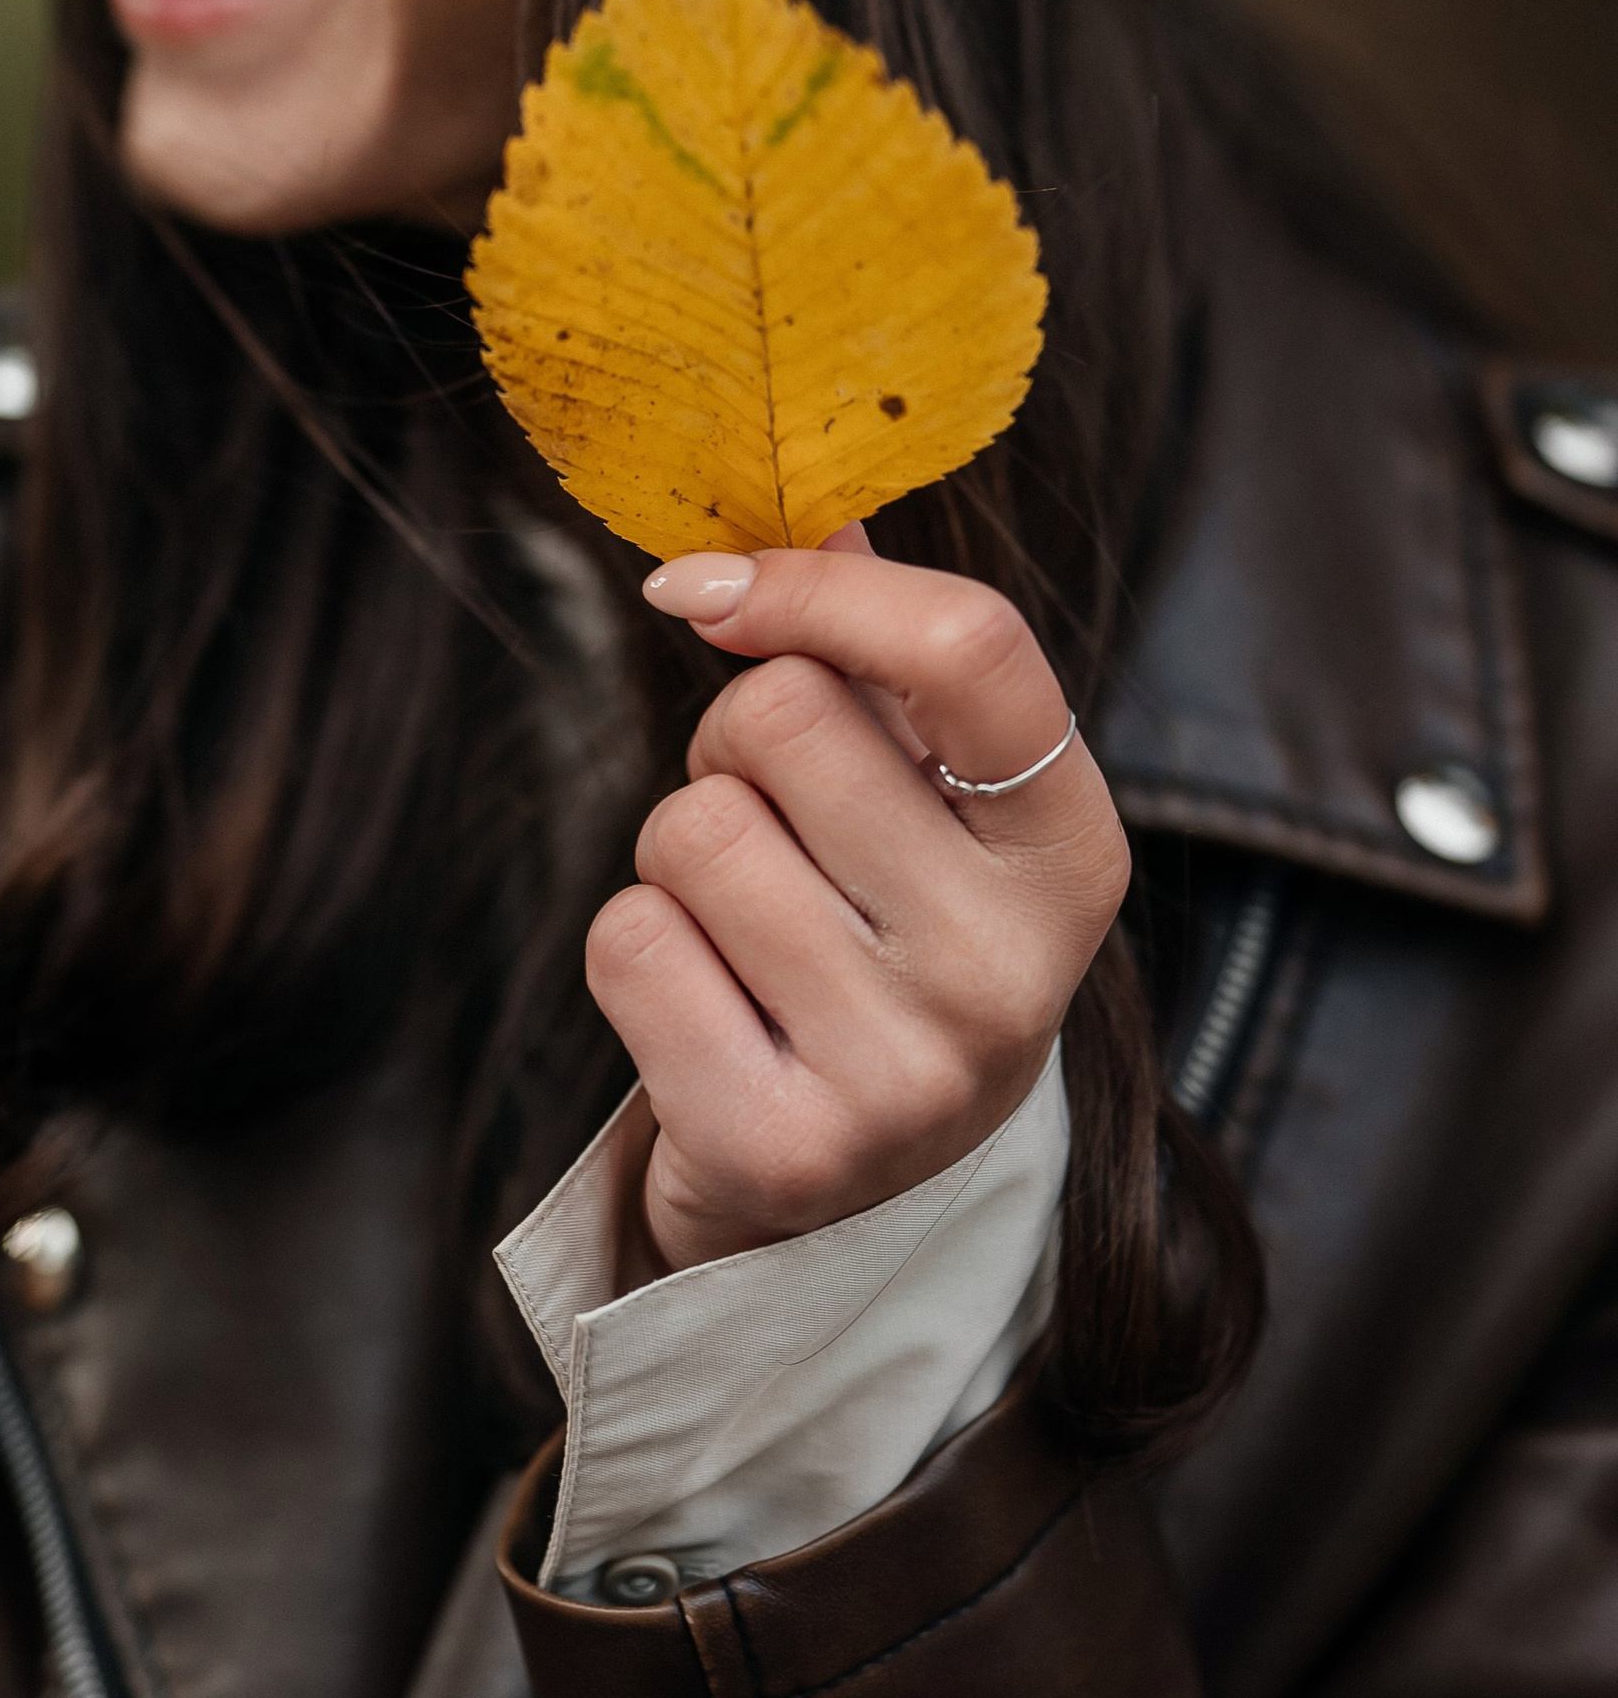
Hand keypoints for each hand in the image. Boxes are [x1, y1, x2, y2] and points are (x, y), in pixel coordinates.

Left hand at [585, 529, 1130, 1282]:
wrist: (857, 1199)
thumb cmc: (879, 945)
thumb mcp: (917, 800)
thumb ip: (870, 646)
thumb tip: (795, 498)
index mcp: (1071, 854)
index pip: (967, 647)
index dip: (816, 590)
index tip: (708, 589)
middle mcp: (1011, 969)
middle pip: (781, 719)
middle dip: (730, 749)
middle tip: (767, 831)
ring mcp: (907, 1073)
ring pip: (688, 830)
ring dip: (677, 860)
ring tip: (744, 933)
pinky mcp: (783, 1148)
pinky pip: (627, 942)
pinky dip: (635, 953)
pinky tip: (707, 1011)